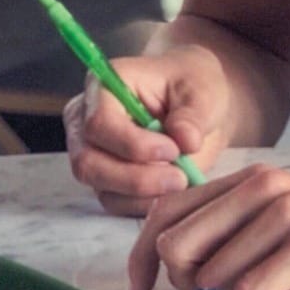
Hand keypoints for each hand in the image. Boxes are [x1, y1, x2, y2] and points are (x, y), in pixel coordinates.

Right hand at [63, 45, 233, 215]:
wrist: (199, 106)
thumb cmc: (193, 87)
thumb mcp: (202, 91)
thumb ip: (193, 115)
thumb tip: (186, 141)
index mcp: (104, 86)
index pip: (99, 123)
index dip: (133, 144)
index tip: (173, 150)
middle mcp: (86, 121)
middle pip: (89, 163)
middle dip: (136, 178)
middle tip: (180, 177)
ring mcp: (93, 153)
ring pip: (102, 188)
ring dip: (145, 194)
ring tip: (183, 180)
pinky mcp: (105, 180)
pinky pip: (117, 203)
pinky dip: (147, 203)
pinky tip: (173, 189)